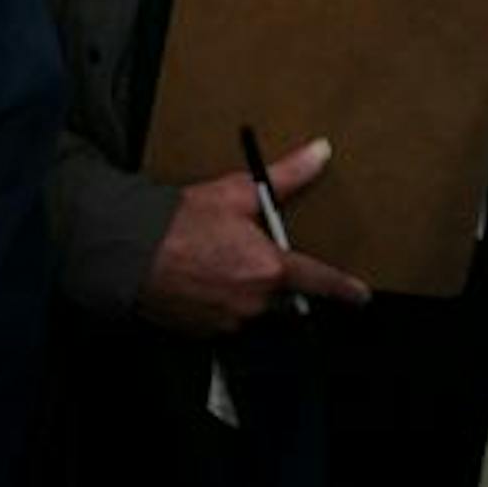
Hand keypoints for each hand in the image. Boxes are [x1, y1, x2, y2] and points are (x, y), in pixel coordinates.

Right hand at [136, 136, 369, 335]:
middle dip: (275, 280)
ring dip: (247, 292)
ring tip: (219, 266)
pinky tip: (203, 282)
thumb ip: (286, 177)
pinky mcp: (204, 333)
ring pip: (254, 309)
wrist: (126, 251)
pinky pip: (226, 321)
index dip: (345, 290)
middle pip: (284, 296)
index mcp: (271, 269)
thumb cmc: (180, 221)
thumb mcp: (237, 193)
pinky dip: (222, 304)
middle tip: (248, 257)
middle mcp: (256, 301)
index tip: (361, 296)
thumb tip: (320, 153)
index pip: (321, 282)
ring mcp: (230, 321)